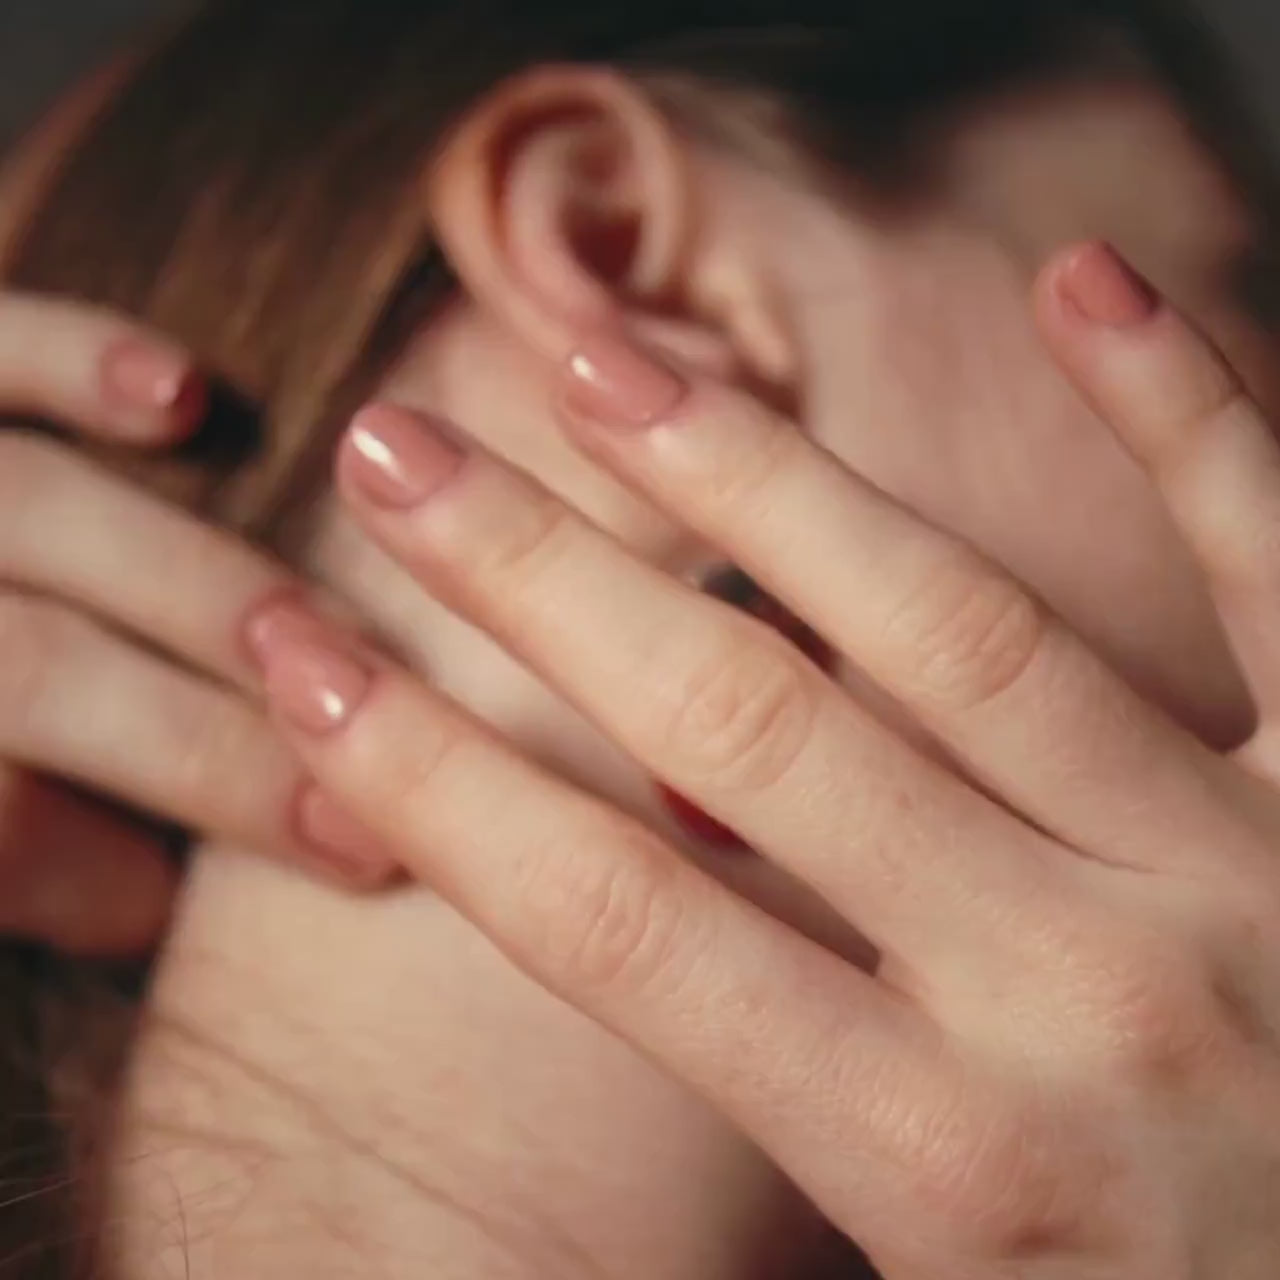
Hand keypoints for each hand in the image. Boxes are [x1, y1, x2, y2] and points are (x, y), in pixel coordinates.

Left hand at [0, 294, 393, 954]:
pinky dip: (76, 361)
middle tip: (379, 784)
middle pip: (33, 666)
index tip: (357, 848)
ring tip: (335, 638)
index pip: (10, 808)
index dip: (192, 809)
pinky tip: (184, 400)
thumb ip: (43, 863)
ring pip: (40, 512)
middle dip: (213, 737)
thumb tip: (176, 881)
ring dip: (201, 583)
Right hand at [245, 241, 1279, 1278]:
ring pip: (958, 631)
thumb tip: (623, 972)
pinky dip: (1189, 416)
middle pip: (745, 738)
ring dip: (764, 484)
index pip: (613, 928)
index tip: (306, 655)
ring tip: (611, 363)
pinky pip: (1277, 567)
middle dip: (541, 584)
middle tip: (397, 447)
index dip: (429, 779)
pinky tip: (1076, 282)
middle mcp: (1084, 996)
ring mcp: (1243, 871)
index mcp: (947, 1166)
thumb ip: (798, 1158)